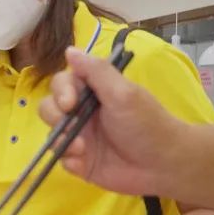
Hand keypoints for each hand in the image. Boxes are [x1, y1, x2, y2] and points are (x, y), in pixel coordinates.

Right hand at [40, 47, 180, 196]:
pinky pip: (60, 159)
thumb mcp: (123, 93)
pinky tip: (82, 162)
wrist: (164, 164)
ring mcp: (80, 137)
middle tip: (71, 127)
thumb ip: (96, 71)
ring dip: (60, 140)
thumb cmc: (146, 124)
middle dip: (54, 116)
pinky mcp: (80, 161)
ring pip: (51, 133)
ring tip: (80, 149)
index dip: (60, 91)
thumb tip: (69, 49)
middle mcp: (83, 113)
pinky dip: (67, 159)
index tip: (69, 103)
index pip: (62, 84)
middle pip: (49, 107)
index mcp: (93, 93)